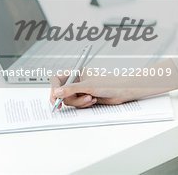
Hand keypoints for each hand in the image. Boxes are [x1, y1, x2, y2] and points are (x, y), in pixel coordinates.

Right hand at [49, 59, 177, 108]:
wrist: (123, 91)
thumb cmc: (110, 83)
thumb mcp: (88, 86)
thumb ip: (71, 89)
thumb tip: (57, 92)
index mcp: (77, 72)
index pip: (58, 79)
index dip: (54, 88)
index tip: (55, 98)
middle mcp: (78, 81)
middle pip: (62, 92)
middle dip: (71, 98)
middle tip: (81, 99)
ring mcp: (82, 90)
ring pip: (70, 100)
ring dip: (79, 102)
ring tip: (91, 98)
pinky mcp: (86, 98)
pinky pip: (78, 104)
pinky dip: (84, 104)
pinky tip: (93, 100)